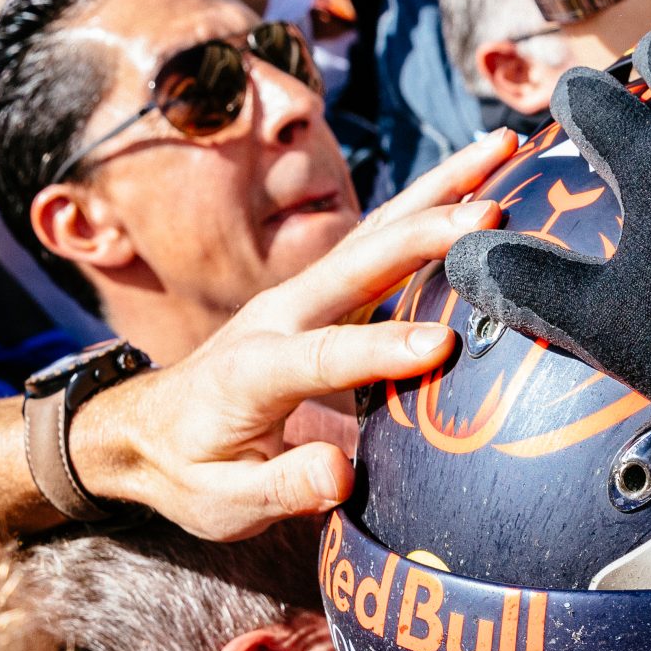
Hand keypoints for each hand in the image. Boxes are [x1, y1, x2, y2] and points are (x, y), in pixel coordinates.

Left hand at [79, 131, 516, 538]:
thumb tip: (340, 475)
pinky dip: (430, 203)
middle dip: (426, 233)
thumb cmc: (190, 472)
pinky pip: (381, 242)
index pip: (322, 356)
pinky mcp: (322, 292)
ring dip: (439, 189)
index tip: (443, 346)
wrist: (148, 431)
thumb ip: (281, 489)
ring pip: (376, 232)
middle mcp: (277, 316)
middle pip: (358, 264)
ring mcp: (301, 295)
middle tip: (494, 209)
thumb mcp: (222, 502)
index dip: (380, 350)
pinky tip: (479, 177)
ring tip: (502, 147)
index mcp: (251, 371)